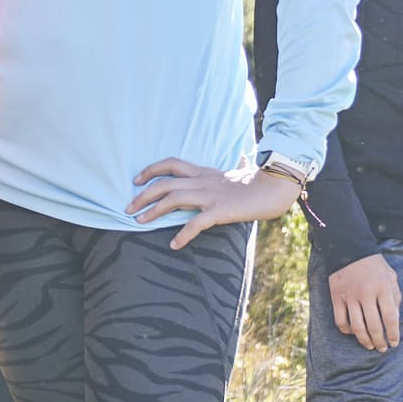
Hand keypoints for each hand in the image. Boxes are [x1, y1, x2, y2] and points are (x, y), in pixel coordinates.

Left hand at [129, 156, 304, 248]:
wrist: (274, 188)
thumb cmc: (256, 183)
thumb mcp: (236, 173)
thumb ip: (230, 168)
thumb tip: (242, 156)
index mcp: (204, 172)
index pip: (171, 164)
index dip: (151, 170)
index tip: (136, 180)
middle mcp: (203, 181)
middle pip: (165, 183)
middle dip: (143, 195)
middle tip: (128, 208)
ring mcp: (211, 196)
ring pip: (174, 199)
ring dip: (153, 211)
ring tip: (139, 222)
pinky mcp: (220, 211)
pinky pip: (196, 222)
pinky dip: (183, 234)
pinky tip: (174, 244)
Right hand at [326, 253, 400, 353]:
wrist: (348, 249)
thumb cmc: (373, 265)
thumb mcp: (390, 276)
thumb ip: (395, 296)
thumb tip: (394, 319)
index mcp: (382, 287)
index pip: (390, 317)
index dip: (393, 333)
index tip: (394, 343)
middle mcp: (366, 293)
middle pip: (374, 325)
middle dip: (380, 341)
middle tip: (382, 348)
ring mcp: (349, 296)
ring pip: (357, 327)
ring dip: (364, 341)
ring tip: (370, 346)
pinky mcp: (336, 298)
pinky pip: (340, 321)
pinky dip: (347, 331)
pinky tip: (354, 333)